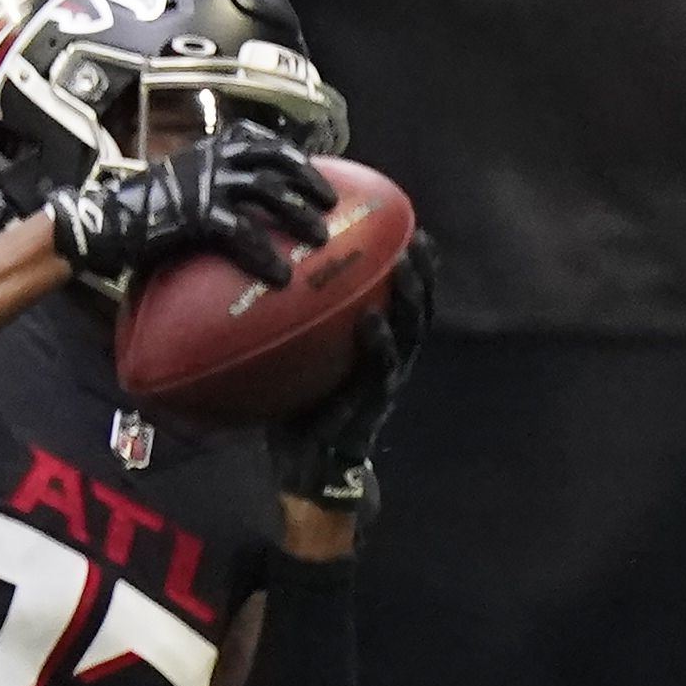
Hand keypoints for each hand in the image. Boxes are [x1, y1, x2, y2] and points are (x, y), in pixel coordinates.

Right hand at [43, 120, 334, 286]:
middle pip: (276, 159)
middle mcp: (213, 157)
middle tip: (329, 203)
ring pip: (268, 191)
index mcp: (210, 146)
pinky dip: (265, 255)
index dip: (291, 153)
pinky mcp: (199, 212)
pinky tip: (280, 276)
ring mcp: (207, 182)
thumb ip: (207, 185)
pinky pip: (243, 232)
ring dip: (298, 215)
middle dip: (308, 178)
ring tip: (319, 238)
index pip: (261, 138)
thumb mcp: (180, 183)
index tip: (310, 168)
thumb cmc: (139, 210)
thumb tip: (231, 207)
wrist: (105, 222)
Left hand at [279, 229, 436, 511]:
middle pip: (417, 308)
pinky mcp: (372, 405)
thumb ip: (299, 321)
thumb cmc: (299, 402)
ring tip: (403, 266)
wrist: (307, 461)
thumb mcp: (303, 355)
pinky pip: (380, 370)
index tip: (409, 225)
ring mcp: (386, 382)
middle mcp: (392, 360)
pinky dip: (378, 344)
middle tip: (415, 236)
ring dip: (409, 298)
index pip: (403, 299)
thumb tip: (263, 273)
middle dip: (422, 272)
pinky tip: (371, 321)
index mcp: (380, 345)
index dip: (414, 265)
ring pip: (409, 333)